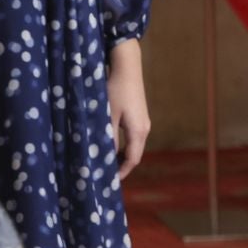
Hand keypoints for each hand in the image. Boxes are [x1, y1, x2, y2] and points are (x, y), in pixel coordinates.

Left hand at [106, 40, 150, 182]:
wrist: (127, 66)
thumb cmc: (116, 90)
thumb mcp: (107, 115)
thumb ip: (107, 136)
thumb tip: (102, 155)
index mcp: (138, 132)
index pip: (132, 160)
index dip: (122, 172)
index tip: (110, 181)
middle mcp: (145, 129)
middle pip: (135, 155)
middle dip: (121, 166)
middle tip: (106, 173)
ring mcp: (144, 121)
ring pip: (134, 145)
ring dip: (121, 155)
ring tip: (106, 161)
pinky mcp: (140, 114)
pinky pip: (133, 136)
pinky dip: (124, 144)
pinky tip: (110, 143)